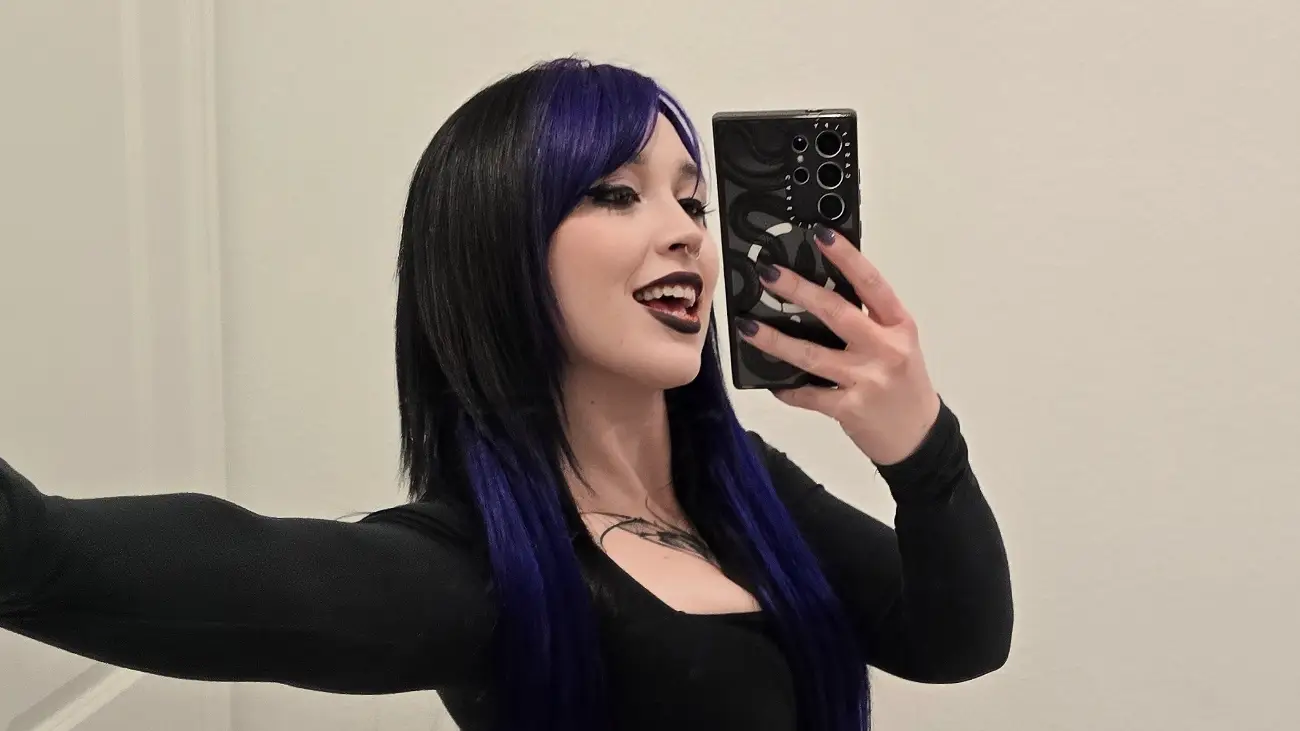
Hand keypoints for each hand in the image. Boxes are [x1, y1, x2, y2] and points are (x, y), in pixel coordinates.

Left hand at [735, 225, 940, 465]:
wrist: (919, 438)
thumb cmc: (905, 384)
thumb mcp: (899, 344)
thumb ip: (869, 321)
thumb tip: (819, 293)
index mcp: (899, 325)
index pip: (871, 284)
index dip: (846, 257)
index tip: (820, 235)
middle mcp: (885, 349)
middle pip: (836, 313)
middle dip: (798, 290)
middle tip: (767, 273)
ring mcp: (866, 380)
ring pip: (812, 355)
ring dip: (775, 341)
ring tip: (748, 327)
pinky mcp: (850, 409)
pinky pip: (809, 395)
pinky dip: (787, 388)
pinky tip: (770, 382)